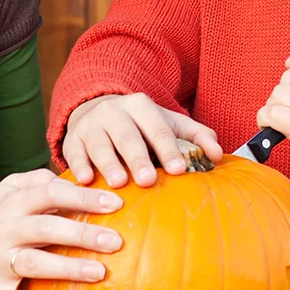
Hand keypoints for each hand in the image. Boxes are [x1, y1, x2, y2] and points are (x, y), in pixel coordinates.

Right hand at [0, 169, 124, 289]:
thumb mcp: (7, 189)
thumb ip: (39, 178)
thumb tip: (78, 178)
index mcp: (12, 204)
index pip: (50, 193)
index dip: (83, 197)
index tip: (116, 203)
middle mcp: (4, 232)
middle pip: (46, 228)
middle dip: (82, 233)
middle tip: (116, 241)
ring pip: (34, 265)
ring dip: (66, 269)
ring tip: (100, 273)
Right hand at [62, 93, 221, 186]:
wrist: (94, 109)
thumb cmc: (139, 124)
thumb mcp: (167, 122)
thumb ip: (195, 136)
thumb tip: (217, 155)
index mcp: (140, 106)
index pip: (158, 129)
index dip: (169, 150)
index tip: (179, 169)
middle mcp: (113, 112)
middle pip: (127, 137)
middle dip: (138, 159)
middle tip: (148, 180)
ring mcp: (90, 125)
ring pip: (99, 145)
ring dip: (108, 164)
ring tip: (118, 183)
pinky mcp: (71, 140)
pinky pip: (73, 154)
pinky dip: (78, 167)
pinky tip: (84, 180)